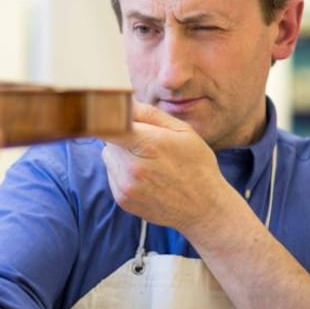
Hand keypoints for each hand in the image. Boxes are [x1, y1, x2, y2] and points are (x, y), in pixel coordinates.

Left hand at [101, 102, 234, 233]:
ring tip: (149, 161)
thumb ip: (149, 113)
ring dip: (122, 154)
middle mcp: (132, 167)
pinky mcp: (122, 199)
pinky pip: (112, 174)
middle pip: (108, 137)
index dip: (105, 115)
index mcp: (149, 144)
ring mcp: (125, 186)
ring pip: (108, 156)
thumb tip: (122, 100)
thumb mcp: (182, 131)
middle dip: (122, 134)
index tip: (108, 112)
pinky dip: (123, 172)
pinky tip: (146, 176)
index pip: (110, 123)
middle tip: (147, 141)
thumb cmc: (197, 164)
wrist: (204, 208)